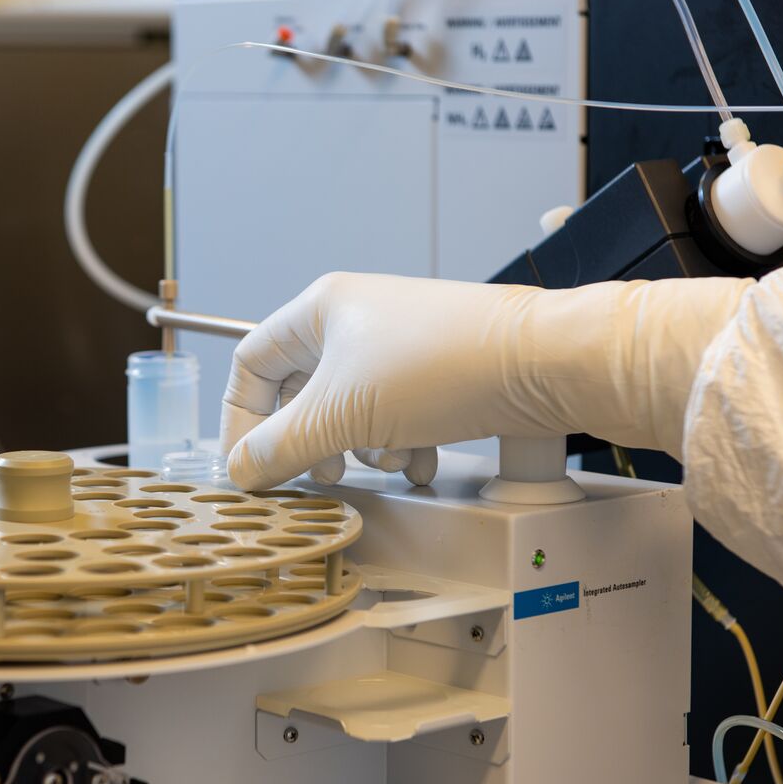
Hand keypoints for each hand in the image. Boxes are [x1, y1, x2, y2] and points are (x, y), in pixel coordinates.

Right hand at [220, 271, 751, 490]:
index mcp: (321, 310)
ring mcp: (400, 346)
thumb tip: (241, 471)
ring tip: (388, 460)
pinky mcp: (439, 373)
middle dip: (311, 441)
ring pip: (352, 410)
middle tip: (319, 473)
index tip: (249, 468)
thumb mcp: (342, 415)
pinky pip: (398, 417)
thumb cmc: (440, 366)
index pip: (252, 363)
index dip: (242, 419)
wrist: (541, 363)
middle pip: (303, 392)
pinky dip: (402, 446)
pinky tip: (423, 461)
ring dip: (362, 447)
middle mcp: (357, 321)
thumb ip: (280, 447)